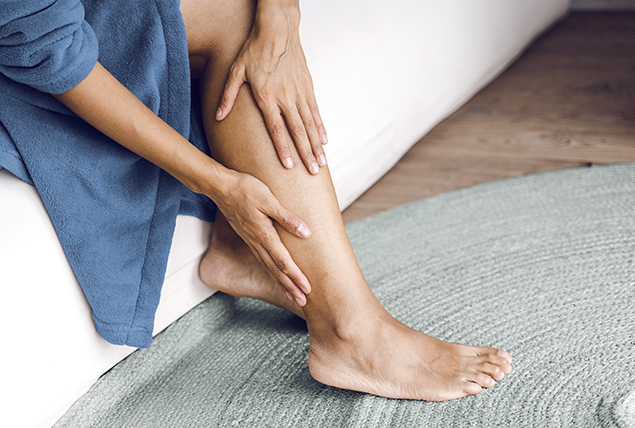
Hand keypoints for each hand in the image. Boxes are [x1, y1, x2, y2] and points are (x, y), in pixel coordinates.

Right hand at [213, 169, 311, 304]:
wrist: (220, 186)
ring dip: (281, 282)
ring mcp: (251, 241)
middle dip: (290, 286)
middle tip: (303, 301)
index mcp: (264, 234)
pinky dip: (272, 271)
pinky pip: (262, 259)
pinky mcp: (248, 237)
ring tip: (292, 294)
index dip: (296, 276)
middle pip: (276, 270)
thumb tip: (306, 233)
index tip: (307, 289)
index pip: (283, 261)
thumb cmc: (246, 189)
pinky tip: (276, 274)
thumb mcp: (269, 200)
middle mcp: (257, 242)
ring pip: (268, 267)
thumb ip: (287, 218)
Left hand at [215, 1, 327, 174]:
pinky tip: (325, 140)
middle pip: (298, 131)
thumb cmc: (254, 49)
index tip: (289, 166)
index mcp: (267, 96)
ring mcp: (299, 92)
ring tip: (321, 162)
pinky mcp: (308, 86)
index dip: (283, 149)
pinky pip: (315, 111)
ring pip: (310, 123)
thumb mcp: (236, 71)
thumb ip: (228, 96)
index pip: (276, 128)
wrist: (278, 29)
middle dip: (306, 153)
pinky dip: (321, 126)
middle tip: (313, 172)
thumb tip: (219, 116)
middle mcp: (286, 97)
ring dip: (316, 144)